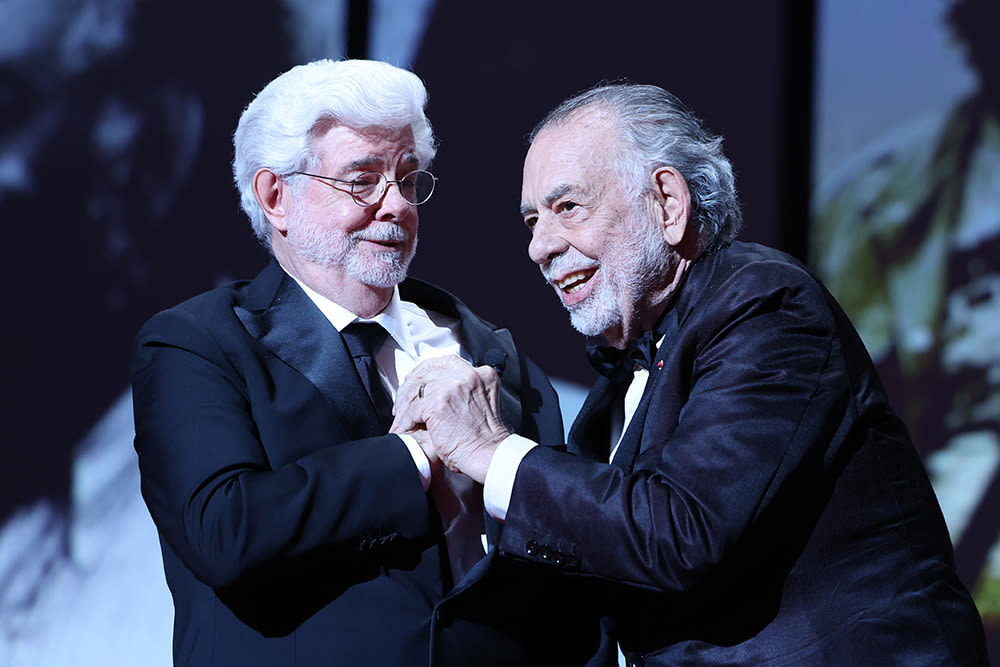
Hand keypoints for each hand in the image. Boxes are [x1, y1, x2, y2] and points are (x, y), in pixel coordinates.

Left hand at [391, 355, 509, 482]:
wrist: (488, 455)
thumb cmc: (484, 439)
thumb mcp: (481, 403)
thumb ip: (466, 391)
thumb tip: (439, 390)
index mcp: (480, 374)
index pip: (445, 362)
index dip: (425, 371)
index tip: (415, 379)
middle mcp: (467, 376)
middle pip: (426, 372)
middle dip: (410, 388)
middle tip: (402, 402)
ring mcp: (452, 387)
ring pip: (415, 389)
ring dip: (404, 406)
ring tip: (400, 419)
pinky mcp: (438, 403)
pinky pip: (412, 408)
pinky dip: (404, 420)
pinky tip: (404, 428)